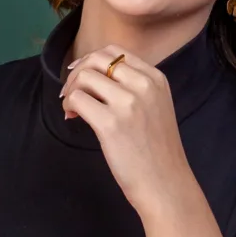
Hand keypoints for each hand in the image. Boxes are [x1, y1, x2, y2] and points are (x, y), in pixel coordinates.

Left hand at [60, 44, 196, 217]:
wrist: (166, 183)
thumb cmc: (158, 152)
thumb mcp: (156, 107)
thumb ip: (134, 88)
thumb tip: (94, 77)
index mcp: (156, 79)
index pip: (116, 52)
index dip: (93, 61)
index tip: (83, 75)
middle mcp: (143, 85)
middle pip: (98, 59)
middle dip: (78, 72)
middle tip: (72, 91)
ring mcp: (127, 103)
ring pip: (85, 77)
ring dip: (71, 89)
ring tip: (73, 108)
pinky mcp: (110, 123)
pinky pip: (77, 99)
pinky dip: (69, 105)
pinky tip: (73, 116)